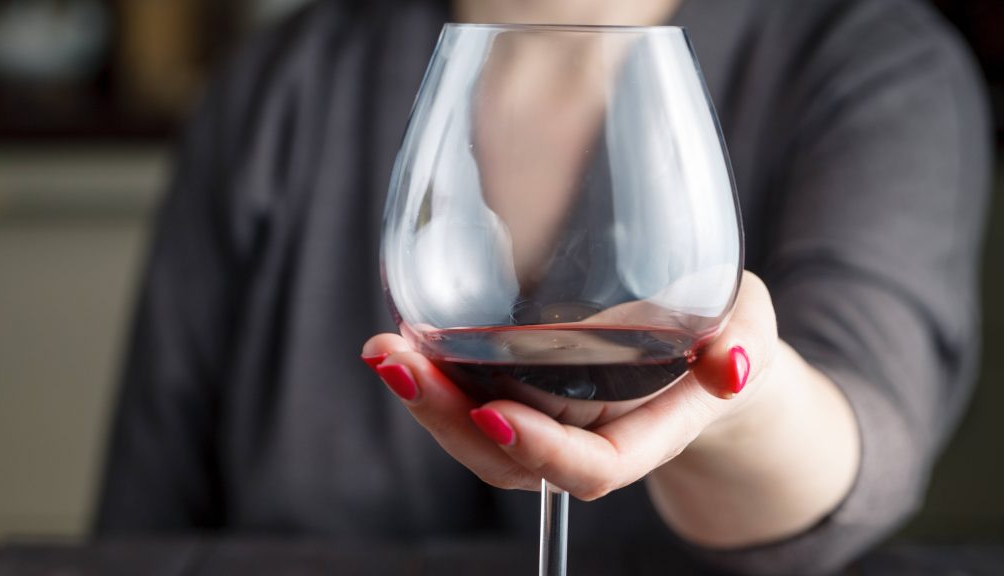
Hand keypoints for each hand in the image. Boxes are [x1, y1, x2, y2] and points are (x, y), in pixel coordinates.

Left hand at [361, 271, 778, 501]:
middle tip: (398, 364)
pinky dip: (437, 375)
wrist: (707, 349)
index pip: (590, 465)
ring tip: (385, 352)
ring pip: (481, 437)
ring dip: (428, 400)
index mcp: (645, 432)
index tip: (491, 411)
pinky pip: (476, 398)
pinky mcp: (529, 389)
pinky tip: (407, 338)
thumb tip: (729, 366)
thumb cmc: (725, 333)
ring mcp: (553, 418)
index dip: (541, 450)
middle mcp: (589, 436)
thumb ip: (741, 343)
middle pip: (512, 459)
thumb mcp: (747, 325)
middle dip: (449, 420)